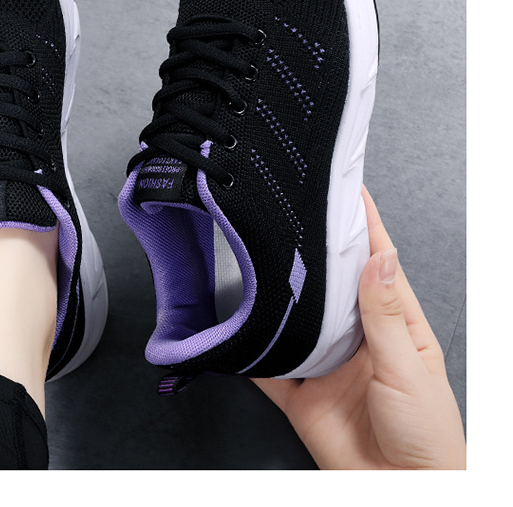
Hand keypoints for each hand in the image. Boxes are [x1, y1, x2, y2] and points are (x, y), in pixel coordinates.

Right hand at [252, 186, 465, 468]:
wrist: (399, 494)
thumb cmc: (428, 436)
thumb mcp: (409, 368)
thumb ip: (385, 315)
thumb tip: (380, 259)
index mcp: (394, 324)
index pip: (377, 263)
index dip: (364, 227)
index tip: (348, 192)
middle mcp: (358, 337)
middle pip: (332, 284)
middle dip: (315, 252)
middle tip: (295, 220)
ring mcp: (327, 363)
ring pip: (299, 318)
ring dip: (284, 297)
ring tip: (265, 264)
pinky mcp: (301, 393)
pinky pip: (270, 367)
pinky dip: (253, 352)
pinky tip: (241, 333)